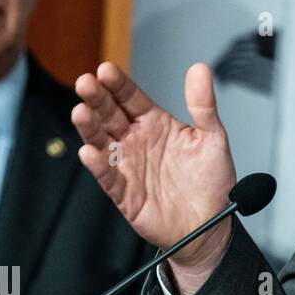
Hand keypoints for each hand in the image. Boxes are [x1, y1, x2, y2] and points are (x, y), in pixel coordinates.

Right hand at [72, 61, 237, 294]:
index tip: (105, 70)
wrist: (211, 225)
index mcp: (156, 124)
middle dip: (96, 98)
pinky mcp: (124, 192)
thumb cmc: (212, 181)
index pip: (130, 98)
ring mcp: (127, 165)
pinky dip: (98, 165)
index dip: (117, 84)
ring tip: (81, 112)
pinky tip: (91, 152)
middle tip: (85, 83)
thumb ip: (203, 105)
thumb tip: (200, 69)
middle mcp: (136, 141)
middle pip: (109, 115)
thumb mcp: (213, 138)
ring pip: (101, 142)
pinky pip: (107, 176)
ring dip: (89, 127)